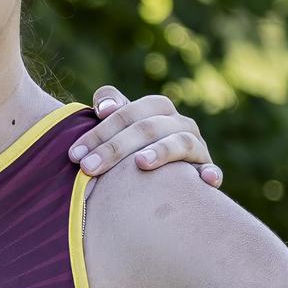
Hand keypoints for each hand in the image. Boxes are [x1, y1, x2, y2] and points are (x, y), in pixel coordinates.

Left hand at [69, 87, 222, 187]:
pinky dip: (210, 173)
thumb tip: (103, 108)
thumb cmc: (132, 148)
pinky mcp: (206, 170)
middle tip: (88, 167)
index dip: (101, 129)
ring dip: (161, 151)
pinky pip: (212, 171)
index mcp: (158, 109)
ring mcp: (196, 146)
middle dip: (114, 147)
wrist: (165, 176)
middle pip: (148, 127)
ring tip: (140, 163)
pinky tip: (203, 180)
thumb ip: (109, 107)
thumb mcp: (120, 126)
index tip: (74, 152)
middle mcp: (179, 124)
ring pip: (180, 142)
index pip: (128, 112)